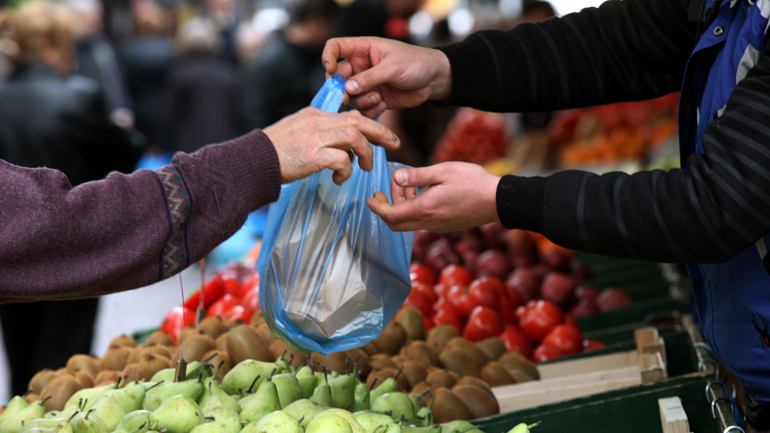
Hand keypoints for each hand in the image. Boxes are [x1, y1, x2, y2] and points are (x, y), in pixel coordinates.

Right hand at [265, 107, 399, 183]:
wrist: (252, 161)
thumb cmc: (274, 152)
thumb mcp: (298, 132)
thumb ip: (320, 133)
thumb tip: (343, 146)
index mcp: (316, 115)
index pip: (350, 114)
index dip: (371, 124)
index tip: (382, 135)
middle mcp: (318, 122)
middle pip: (359, 121)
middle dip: (381, 132)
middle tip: (395, 144)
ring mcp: (316, 138)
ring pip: (355, 137)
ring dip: (365, 154)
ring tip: (365, 168)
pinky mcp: (313, 156)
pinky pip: (342, 160)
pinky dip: (346, 171)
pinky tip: (339, 179)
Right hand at [322, 37, 451, 117]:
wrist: (434, 80)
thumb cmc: (416, 63)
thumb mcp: (392, 67)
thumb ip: (370, 78)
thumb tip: (347, 88)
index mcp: (362, 49)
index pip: (335, 48)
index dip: (328, 57)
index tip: (331, 70)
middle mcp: (361, 66)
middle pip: (338, 78)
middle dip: (342, 89)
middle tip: (348, 98)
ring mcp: (367, 84)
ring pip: (350, 96)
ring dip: (361, 101)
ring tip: (378, 99)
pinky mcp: (375, 99)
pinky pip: (362, 109)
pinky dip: (370, 111)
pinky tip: (383, 106)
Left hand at [367, 162, 499, 231]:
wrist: (499, 201)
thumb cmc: (473, 182)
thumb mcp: (443, 171)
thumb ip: (417, 176)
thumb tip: (396, 178)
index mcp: (425, 209)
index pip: (391, 215)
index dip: (377, 207)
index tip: (370, 198)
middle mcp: (429, 222)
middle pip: (396, 225)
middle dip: (385, 208)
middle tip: (383, 191)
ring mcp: (438, 226)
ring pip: (409, 223)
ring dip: (402, 207)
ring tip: (407, 186)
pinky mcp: (446, 226)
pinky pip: (422, 222)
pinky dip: (414, 210)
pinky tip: (422, 193)